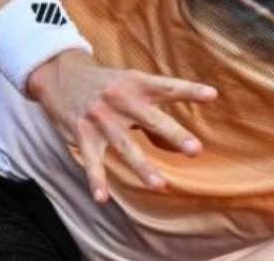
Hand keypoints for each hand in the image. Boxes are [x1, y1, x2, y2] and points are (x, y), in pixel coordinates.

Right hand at [26, 50, 216, 203]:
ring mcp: (101, 118)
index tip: (212, 95)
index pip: (168, 87)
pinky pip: (91, 162)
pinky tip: (102, 199)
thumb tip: (177, 144)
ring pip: (124, 146)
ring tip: (159, 185)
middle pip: (151, 119)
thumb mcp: (131, 85)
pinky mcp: (82, 134)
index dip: (189, 90)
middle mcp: (121, 100)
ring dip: (142, 166)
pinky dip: (96, 180)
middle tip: (195, 150)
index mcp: (137, 84)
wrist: (62, 76)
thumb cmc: (108, 84)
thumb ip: (154, 112)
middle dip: (174, 135)